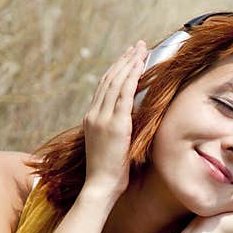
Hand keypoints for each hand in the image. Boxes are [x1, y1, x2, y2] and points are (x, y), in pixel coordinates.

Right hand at [82, 41, 147, 194]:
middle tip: (136, 46)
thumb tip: (129, 122)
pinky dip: (132, 78)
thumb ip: (116, 130)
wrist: (100, 186)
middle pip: (109, 79)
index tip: (127, 58)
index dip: (116, 70)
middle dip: (124, 60)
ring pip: (116, 82)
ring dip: (129, 64)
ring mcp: (103, 119)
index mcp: (92, 119)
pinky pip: (124, 95)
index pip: (104, 87)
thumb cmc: (108, 173)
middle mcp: (94, 114)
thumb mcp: (111, 146)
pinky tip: (139, 66)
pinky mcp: (115, 125)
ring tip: (141, 50)